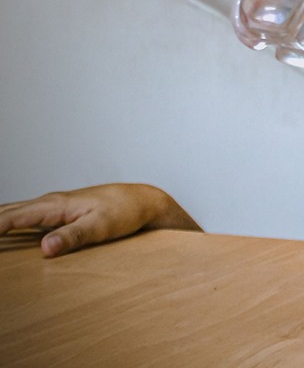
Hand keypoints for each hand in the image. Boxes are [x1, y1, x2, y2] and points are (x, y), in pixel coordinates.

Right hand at [0, 184, 201, 256]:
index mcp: (56, 205)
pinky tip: (5, 232)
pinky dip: (9, 222)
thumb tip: (46, 248)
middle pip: (8, 211)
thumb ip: (73, 236)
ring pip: (16, 212)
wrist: (143, 201)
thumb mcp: (101, 227)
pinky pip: (26, 217)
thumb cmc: (125, 211)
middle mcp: (51, 203)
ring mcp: (54, 207)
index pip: (13, 216)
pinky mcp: (60, 214)